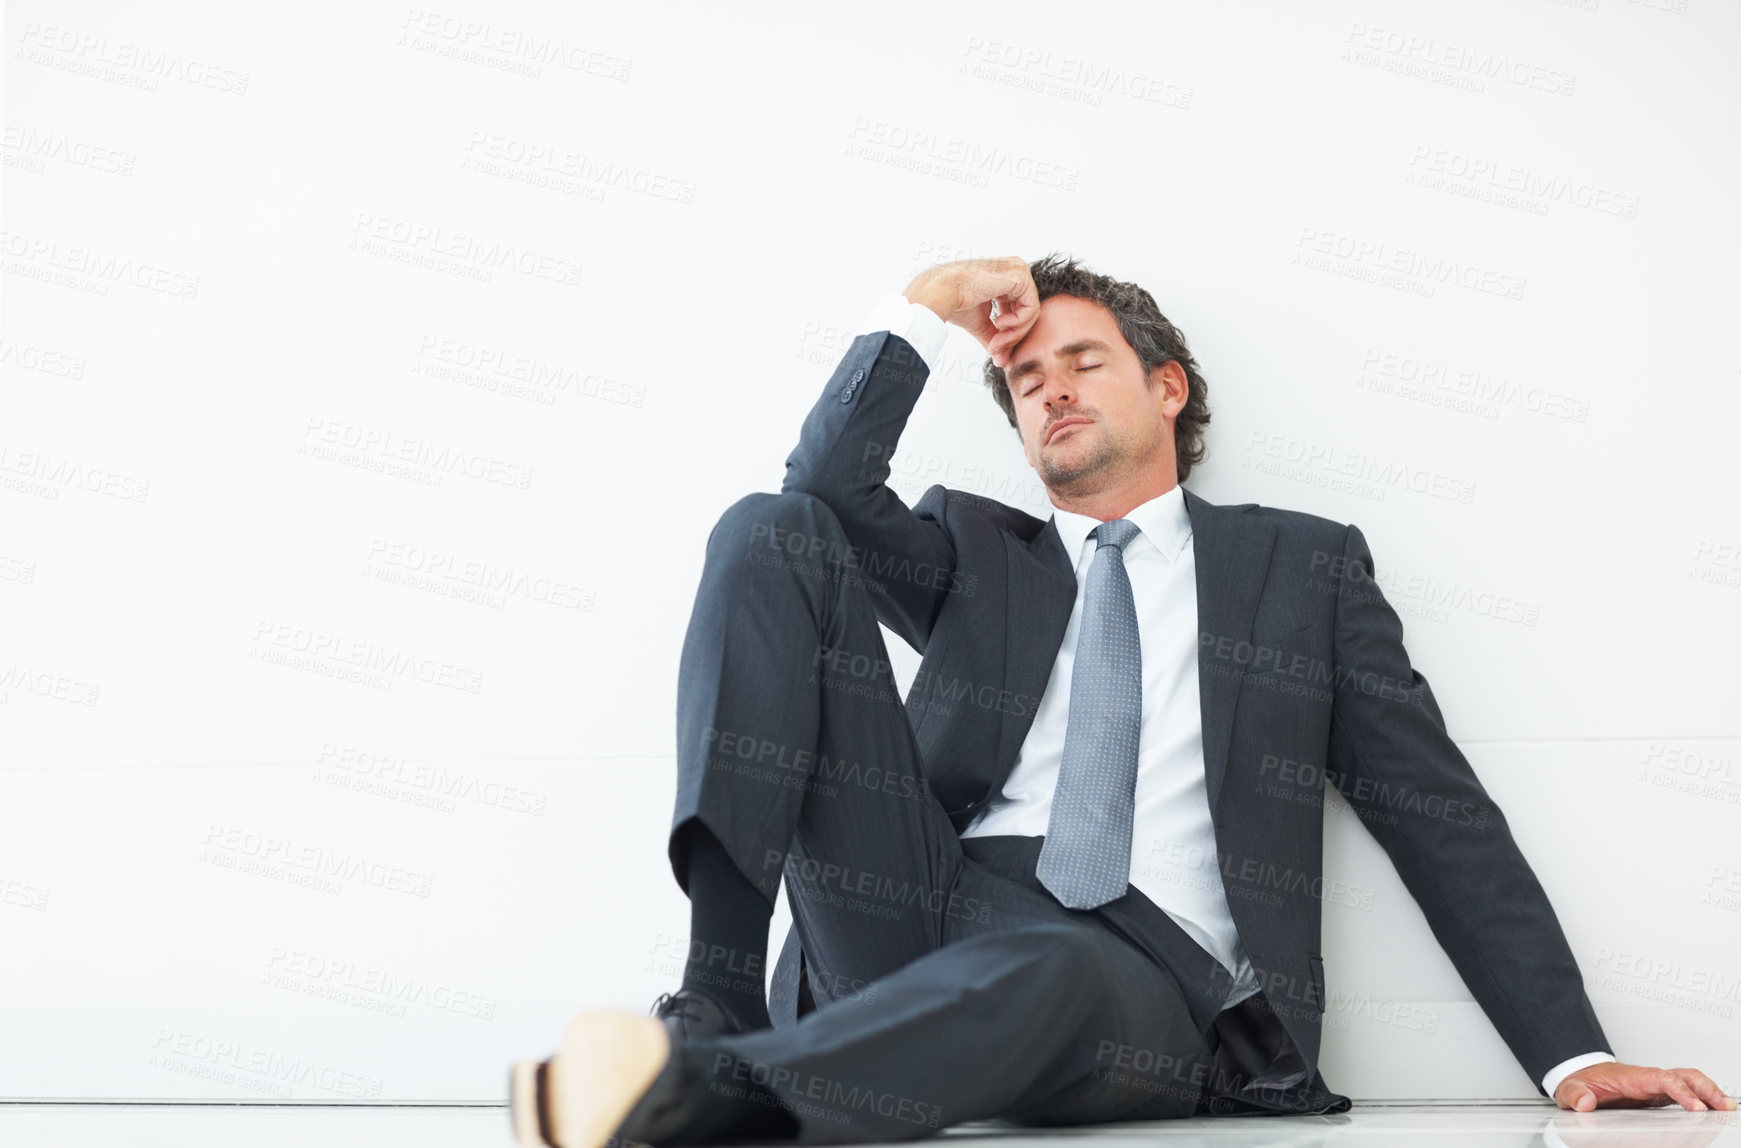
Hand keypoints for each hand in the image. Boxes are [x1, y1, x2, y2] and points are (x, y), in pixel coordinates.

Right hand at [904, 256, 1039, 369]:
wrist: (945, 292)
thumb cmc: (956, 302)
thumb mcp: (981, 324)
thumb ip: (996, 337)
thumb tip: (1002, 358)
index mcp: (1005, 280)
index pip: (1018, 311)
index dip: (1009, 335)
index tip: (996, 352)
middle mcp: (1015, 272)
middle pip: (1026, 313)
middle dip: (1013, 337)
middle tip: (997, 352)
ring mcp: (1019, 271)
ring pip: (1031, 312)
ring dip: (1014, 334)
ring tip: (996, 342)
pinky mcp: (1021, 276)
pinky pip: (1031, 308)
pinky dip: (1018, 323)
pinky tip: (999, 324)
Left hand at [1554, 1061, 1734, 1111]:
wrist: (1580, 1076)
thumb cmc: (1581, 1081)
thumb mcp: (1570, 1090)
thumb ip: (1575, 1095)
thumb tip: (1584, 1103)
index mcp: (1632, 1077)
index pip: (1664, 1080)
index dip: (1682, 1092)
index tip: (1696, 1108)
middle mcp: (1648, 1078)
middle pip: (1684, 1076)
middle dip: (1706, 1089)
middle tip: (1723, 1106)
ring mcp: (1656, 1086)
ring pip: (1689, 1081)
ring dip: (1710, 1091)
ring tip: (1727, 1107)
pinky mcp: (1659, 1094)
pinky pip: (1686, 1091)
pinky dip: (1703, 1097)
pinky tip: (1713, 1109)